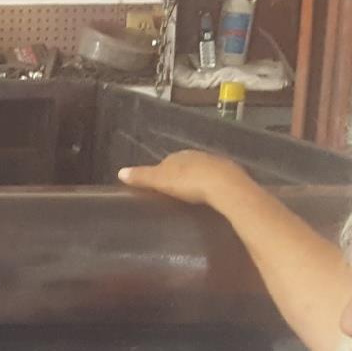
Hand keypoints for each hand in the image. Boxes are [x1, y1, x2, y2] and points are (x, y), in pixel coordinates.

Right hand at [117, 151, 250, 209]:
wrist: (225, 187)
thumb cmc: (189, 183)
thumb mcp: (161, 181)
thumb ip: (142, 177)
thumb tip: (120, 172)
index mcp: (180, 156)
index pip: (167, 162)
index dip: (162, 173)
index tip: (159, 186)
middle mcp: (198, 155)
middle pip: (185, 165)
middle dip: (181, 175)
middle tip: (175, 192)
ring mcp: (216, 164)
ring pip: (202, 170)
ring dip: (198, 179)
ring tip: (193, 195)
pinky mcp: (231, 175)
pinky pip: (217, 178)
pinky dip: (212, 185)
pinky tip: (211, 195)